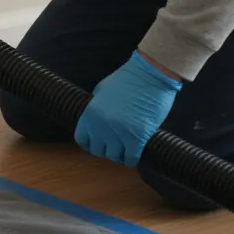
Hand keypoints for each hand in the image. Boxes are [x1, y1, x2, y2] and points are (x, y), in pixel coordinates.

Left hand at [74, 50, 182, 166]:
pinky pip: (130, 159)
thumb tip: (94, 121)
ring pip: (114, 157)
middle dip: (107, 149)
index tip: (99, 144)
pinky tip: (136, 154)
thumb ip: (96, 108)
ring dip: (120, 155)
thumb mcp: (102, 91)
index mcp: (90, 113)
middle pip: (98, 151)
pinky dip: (132, 159)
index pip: (82, 140)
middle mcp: (101, 126)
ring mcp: (118, 133)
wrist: (151, 74)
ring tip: (126, 149)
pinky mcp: (137, 138)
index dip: (91, 144)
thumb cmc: (128, 79)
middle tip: (116, 145)